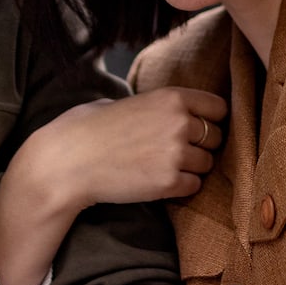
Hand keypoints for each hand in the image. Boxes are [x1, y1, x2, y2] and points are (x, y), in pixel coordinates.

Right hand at [15, 87, 227, 208]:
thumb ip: (155, 106)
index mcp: (171, 97)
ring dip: (192, 168)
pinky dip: (181, 187)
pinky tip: (159, 182)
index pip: (219, 107)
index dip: (211, 119)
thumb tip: (171, 110)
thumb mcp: (125, 101)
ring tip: (164, 167)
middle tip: (177, 152)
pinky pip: (194, 186)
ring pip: (207, 163)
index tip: (201, 128)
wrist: (67, 162)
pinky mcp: (169, 182)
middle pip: (216, 137)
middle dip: (201, 145)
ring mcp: (176, 153)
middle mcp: (179, 122)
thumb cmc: (87, 129)